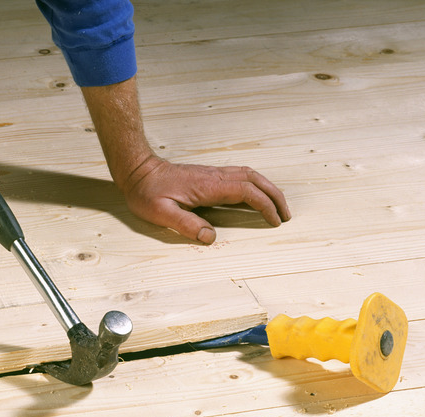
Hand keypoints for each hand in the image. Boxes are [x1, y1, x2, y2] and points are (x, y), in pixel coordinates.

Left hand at [121, 156, 290, 243]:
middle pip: (255, 179)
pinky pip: (240, 175)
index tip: (274, 220)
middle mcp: (214, 176)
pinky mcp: (209, 174)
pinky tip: (256, 194)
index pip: (246, 192)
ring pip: (249, 174)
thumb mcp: (161, 213)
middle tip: (286, 214)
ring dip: (267, 188)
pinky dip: (255, 184)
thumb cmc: (147, 192)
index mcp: (208, 186)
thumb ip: (186, 225)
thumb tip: (210, 237)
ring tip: (278, 205)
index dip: (265, 205)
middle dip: (275, 195)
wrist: (138, 171)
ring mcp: (213, 173)